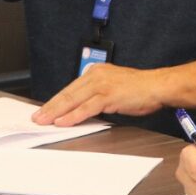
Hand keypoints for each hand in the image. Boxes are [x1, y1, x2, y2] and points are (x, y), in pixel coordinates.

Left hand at [31, 58, 195, 126]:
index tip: (45, 110)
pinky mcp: (108, 94)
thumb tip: (83, 110)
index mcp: (96, 72)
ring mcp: (102, 84)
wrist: (158, 86)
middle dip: (50, 107)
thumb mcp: (114, 90)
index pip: (71, 88)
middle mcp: (96, 75)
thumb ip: (97, 97)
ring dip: (57, 112)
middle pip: (68, 93)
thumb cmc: (140, 90)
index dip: (56, 101)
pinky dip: (73, 115)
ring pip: (73, 99)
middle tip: (37, 117)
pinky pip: (86, 107)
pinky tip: (63, 122)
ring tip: (45, 121)